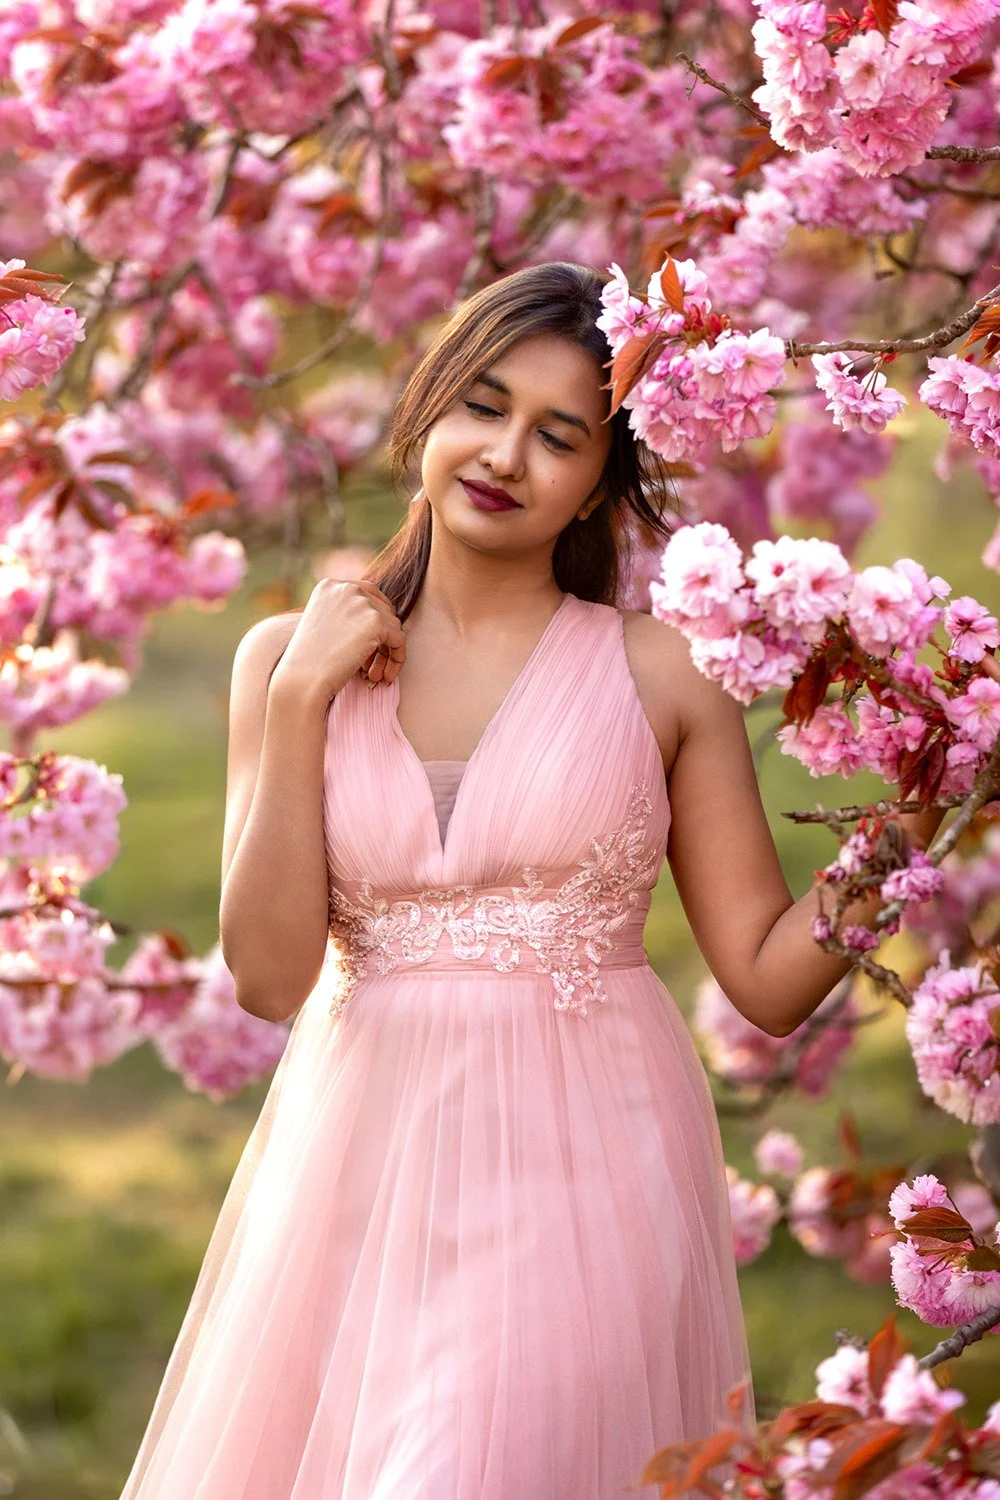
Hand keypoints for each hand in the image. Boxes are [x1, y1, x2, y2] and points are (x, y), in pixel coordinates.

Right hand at [270, 579, 405, 702]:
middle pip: (383, 609)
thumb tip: (381, 619)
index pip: (367, 593)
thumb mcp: (323, 625)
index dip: (375, 617)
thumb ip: (346, 614)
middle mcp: (346, 588)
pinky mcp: (376, 621)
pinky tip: (387, 676)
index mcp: (330, 586)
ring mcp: (362, 603)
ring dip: (388, 651)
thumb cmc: (309, 661)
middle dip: (382, 637)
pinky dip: (397, 658)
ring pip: (393, 625)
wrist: (302, 678)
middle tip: (373, 664)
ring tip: (375, 674)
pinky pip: (399, 640)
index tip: (375, 642)